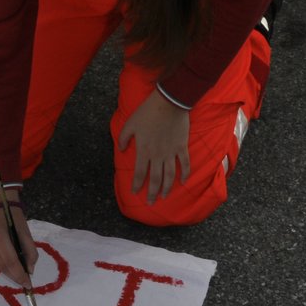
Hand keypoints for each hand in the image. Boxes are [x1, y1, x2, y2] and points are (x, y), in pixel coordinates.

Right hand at [0, 205, 36, 288]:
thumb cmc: (14, 219)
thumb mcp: (26, 234)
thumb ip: (31, 253)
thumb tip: (30, 271)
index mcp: (0, 237)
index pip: (11, 262)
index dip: (20, 275)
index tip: (28, 284)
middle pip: (3, 266)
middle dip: (15, 276)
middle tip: (24, 282)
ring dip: (7, 271)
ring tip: (16, 272)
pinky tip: (5, 262)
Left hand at [117, 89, 190, 204]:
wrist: (169, 103)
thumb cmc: (147, 112)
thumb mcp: (129, 124)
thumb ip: (123, 139)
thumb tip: (121, 150)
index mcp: (144, 151)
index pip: (140, 173)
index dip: (137, 185)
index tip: (135, 193)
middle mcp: (158, 155)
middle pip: (156, 179)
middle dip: (152, 193)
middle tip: (150, 203)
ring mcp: (171, 152)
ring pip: (170, 175)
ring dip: (167, 188)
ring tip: (164, 197)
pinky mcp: (182, 147)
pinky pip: (185, 164)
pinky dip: (185, 174)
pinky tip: (183, 182)